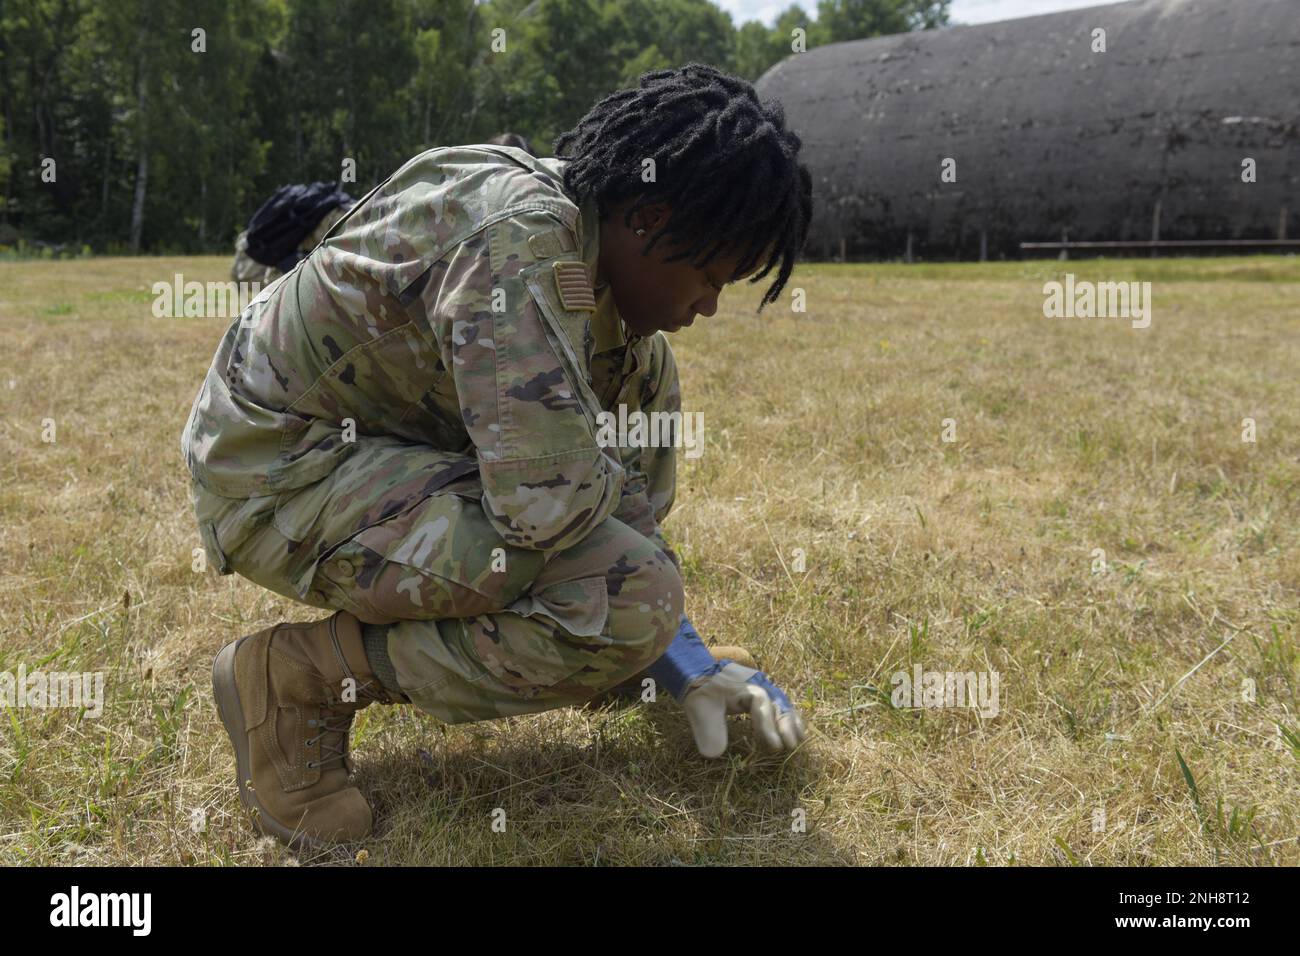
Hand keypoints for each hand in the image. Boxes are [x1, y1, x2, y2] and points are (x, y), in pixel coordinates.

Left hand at [681, 661, 807, 757]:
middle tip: (790, 746)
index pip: (761, 704)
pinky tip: (795, 735)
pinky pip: (779, 709)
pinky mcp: (763, 700)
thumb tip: (715, 754)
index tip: (774, 745)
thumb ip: (707, 730)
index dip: (768, 725)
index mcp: (743, 687)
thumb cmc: (702, 693)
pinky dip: (788, 721)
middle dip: (786, 725)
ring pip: (782, 705)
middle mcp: (758, 687)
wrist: (700, 676)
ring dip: (791, 723)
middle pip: (778, 703)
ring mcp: (763, 691)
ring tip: (799, 741)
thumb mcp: (699, 709)